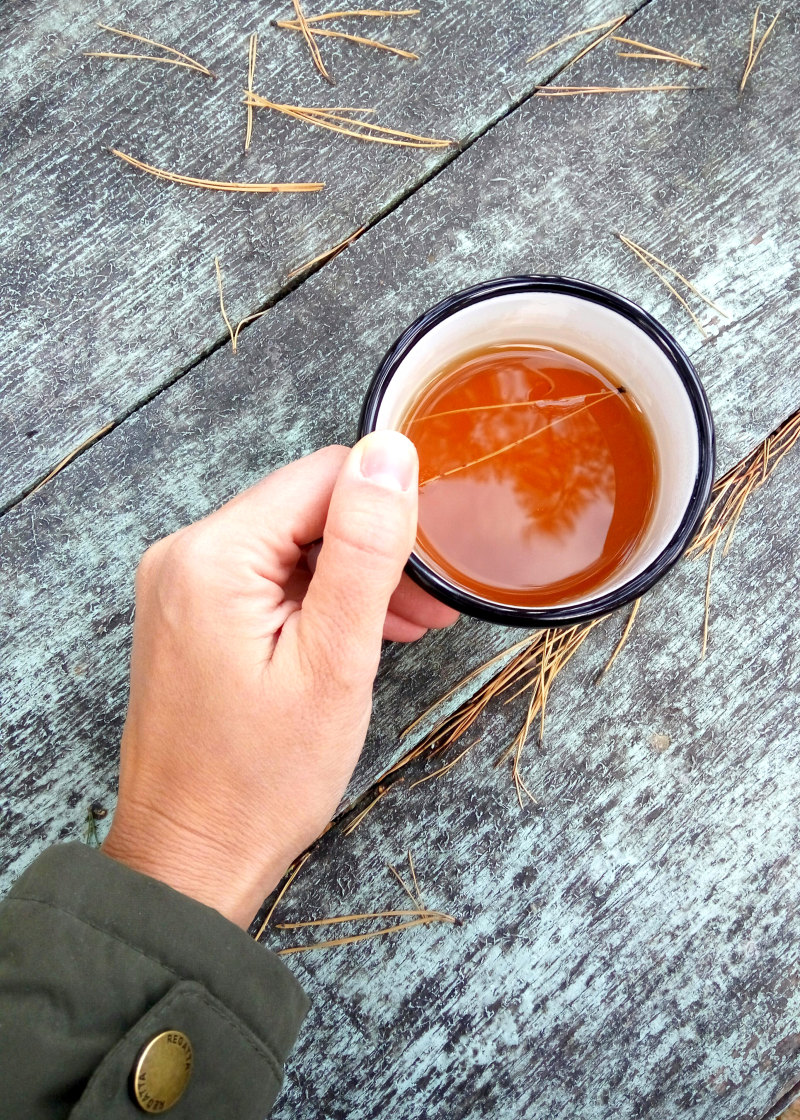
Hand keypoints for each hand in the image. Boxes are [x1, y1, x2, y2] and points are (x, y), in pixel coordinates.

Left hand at [101, 435, 456, 926]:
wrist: (192, 858)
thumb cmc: (261, 779)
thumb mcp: (334, 661)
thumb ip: (365, 550)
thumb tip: (390, 452)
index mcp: (213, 556)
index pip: (322, 477)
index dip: (388, 511)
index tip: (431, 568)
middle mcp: (184, 555)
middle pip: (305, 510)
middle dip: (375, 550)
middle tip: (430, 608)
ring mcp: (181, 586)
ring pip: (290, 545)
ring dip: (352, 578)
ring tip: (407, 627)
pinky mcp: (189, 615)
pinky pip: (265, 581)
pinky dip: (316, 601)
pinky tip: (359, 634)